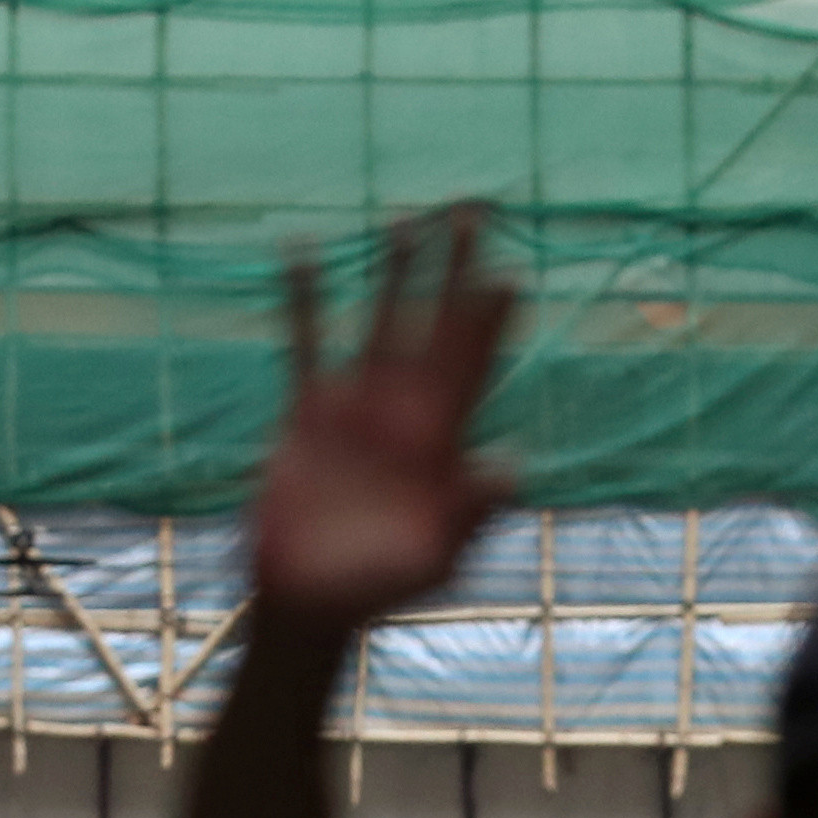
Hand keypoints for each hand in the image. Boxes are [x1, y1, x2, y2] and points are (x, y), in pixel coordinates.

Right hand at [253, 211, 520, 634]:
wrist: (310, 603)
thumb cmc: (380, 590)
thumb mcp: (433, 557)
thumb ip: (473, 511)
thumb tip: (514, 466)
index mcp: (442, 444)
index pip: (472, 366)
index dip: (489, 320)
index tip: (507, 271)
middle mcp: (405, 414)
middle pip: (435, 327)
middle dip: (453, 274)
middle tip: (472, 213)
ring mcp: (357, 408)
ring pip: (379, 324)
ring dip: (393, 276)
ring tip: (405, 221)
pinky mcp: (307, 413)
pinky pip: (307, 344)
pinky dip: (305, 301)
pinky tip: (303, 250)